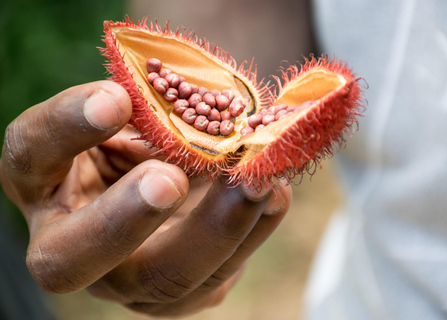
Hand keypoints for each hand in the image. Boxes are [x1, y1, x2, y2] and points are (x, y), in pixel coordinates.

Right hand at [0, 81, 290, 316]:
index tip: (115, 98)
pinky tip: (273, 195)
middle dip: (124, 219)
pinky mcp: (179, 295)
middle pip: (72, 257)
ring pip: (163, 280)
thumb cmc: (147, 136)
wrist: (172, 178)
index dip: (67, 127)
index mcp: (46, 181)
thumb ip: (158, 110)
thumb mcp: (142, 114)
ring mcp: (128, 279)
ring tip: (258, 182)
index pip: (32, 155)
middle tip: (168, 180)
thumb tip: (206, 108)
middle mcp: (73, 242)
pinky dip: (253, 230)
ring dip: (218, 228)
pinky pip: (215, 278)